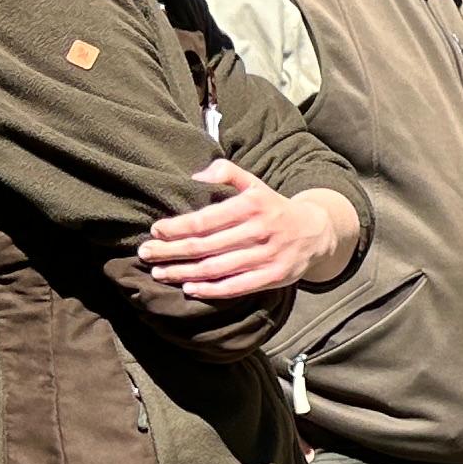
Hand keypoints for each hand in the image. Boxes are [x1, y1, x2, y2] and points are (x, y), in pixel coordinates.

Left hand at [139, 161, 358, 300]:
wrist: (316, 232)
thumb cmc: (274, 208)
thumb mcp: (256, 184)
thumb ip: (228, 173)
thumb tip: (196, 176)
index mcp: (252, 205)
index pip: (205, 220)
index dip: (177, 227)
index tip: (156, 231)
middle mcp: (260, 231)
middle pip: (205, 246)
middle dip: (171, 251)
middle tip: (145, 254)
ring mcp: (267, 256)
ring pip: (216, 268)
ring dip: (183, 272)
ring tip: (159, 273)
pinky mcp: (273, 276)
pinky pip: (236, 286)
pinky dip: (211, 290)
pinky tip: (189, 288)